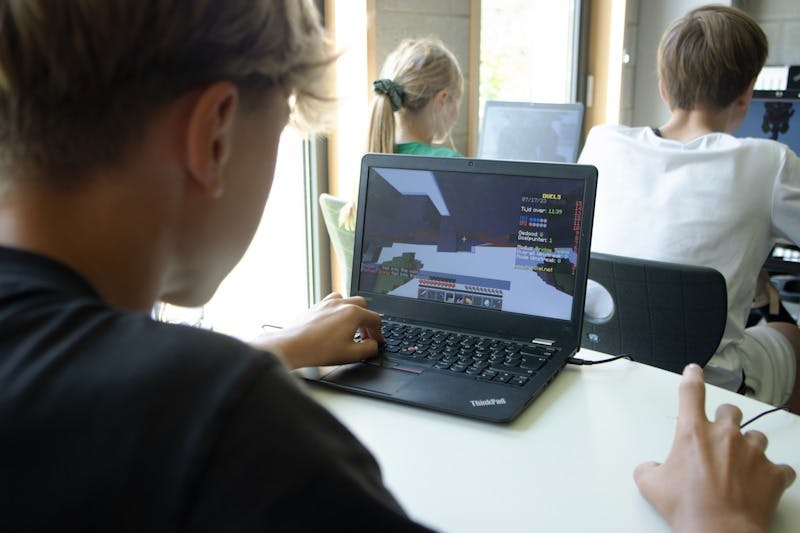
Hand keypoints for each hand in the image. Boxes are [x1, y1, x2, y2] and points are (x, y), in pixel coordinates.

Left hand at [252, 293, 382, 369]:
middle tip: (365, 335)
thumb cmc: (320, 350)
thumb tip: (373, 345)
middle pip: (363, 306)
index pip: (375, 319)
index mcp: (353, 313)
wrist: (294, 346)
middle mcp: (341, 304)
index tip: (377, 341)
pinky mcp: (316, 307)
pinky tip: (336, 321)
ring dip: (354, 312)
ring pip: (348, 300)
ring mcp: (327, 303)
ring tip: (352, 327)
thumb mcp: (352, 354)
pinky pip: (333, 301)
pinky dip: (339, 308)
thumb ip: (369, 349)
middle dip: (367, 321)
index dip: (379, 332)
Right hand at [634, 364, 795, 532]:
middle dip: (725, 420)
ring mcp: (753, 453)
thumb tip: (650, 469)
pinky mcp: (774, 474)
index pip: (691, 392)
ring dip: (748, 446)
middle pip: (730, 410)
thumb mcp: (650, 486)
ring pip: (756, 436)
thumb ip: (648, 469)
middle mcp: (725, 436)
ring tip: (740, 465)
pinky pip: (780, 467)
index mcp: (693, 433)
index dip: (692, 377)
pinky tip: (762, 484)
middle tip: (719, 438)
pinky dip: (772, 474)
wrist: (720, 532)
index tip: (694, 371)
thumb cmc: (689, 508)